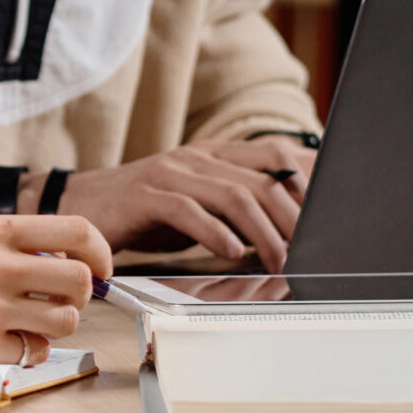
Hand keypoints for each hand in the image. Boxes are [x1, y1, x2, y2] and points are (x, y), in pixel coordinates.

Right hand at [0, 215, 110, 365]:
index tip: (99, 267)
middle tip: (59, 301)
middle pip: (80, 281)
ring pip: (66, 320)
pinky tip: (7, 341)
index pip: (77, 232)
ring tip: (28, 322)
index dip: (99, 252)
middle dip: (79, 294)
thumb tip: (61, 257)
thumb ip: (8, 240)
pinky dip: (30, 350)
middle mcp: (0, 266)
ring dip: (55, 325)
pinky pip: (37, 351)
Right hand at [56, 137, 311, 272]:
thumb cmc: (141, 212)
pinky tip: (232, 252)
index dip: (310, 178)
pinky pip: (189, 210)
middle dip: (295, 215)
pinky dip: (216, 233)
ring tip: (280, 259)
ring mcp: (170, 173)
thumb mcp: (197, 205)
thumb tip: (285, 229)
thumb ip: (234, 208)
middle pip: (263, 177)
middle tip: (314, 248)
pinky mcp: (145, 196)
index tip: (336, 208)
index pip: (276, 153)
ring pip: (233, 194)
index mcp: (213, 154)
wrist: (75, 207)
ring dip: (264, 231)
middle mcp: (196, 157)